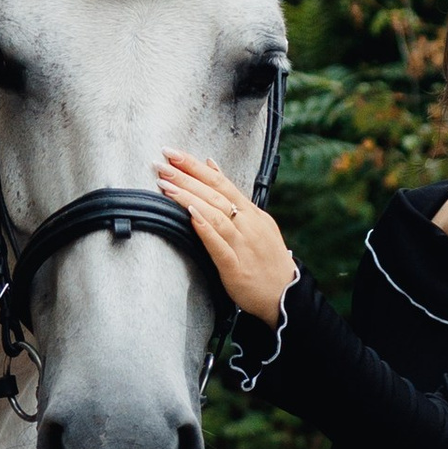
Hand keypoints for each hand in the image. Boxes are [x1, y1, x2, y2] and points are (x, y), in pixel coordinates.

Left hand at [158, 150, 297, 314]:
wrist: (285, 294)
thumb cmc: (266, 258)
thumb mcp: (255, 221)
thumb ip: (232, 196)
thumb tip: (212, 166)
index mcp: (250, 212)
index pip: (221, 182)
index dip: (195, 167)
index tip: (173, 154)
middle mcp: (247, 224)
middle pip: (215, 194)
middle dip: (186, 177)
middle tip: (162, 164)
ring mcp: (242, 244)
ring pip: (215, 215)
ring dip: (189, 198)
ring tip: (165, 186)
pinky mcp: (236, 267)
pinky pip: (219, 246)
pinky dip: (205, 229)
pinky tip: (191, 215)